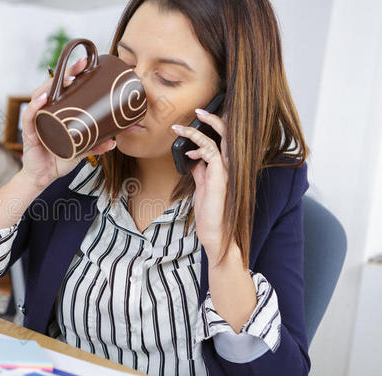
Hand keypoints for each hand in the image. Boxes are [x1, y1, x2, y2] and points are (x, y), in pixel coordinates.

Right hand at [19, 57, 116, 190]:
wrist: (43, 177)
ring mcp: (36, 120)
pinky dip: (34, 107)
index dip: (73, 74)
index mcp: (56, 111)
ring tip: (66, 80)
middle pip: (52, 87)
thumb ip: (96, 145)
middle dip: (65, 74)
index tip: (88, 64)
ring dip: (51, 86)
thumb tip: (114, 141)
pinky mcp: (29, 133)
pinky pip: (29, 117)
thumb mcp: (81, 150)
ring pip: (39, 97)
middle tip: (81, 66)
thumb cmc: (58, 159)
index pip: (62, 88)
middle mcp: (44, 111)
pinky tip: (43, 99)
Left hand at [171, 110, 228, 259]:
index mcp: (227, 164)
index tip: (195, 121)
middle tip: (197, 110)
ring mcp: (228, 169)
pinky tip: (187, 152)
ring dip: (196, 131)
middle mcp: (231, 164)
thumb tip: (192, 155)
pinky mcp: (221, 175)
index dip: (213, 126)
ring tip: (179, 128)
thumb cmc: (210, 209)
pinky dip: (197, 146)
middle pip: (228, 132)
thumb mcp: (202, 183)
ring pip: (219, 138)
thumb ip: (200, 168)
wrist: (214, 230)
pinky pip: (210, 152)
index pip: (225, 137)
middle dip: (212, 118)